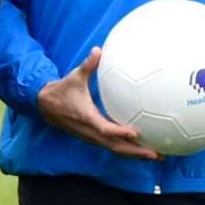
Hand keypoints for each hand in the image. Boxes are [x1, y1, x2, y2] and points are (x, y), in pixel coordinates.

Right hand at [35, 47, 159, 160]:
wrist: (45, 106)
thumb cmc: (62, 90)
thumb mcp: (75, 76)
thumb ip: (87, 65)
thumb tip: (98, 50)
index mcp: (87, 117)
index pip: (105, 128)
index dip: (120, 132)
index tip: (136, 133)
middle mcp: (90, 131)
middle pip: (116, 146)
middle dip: (136, 152)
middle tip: (158, 154)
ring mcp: (92, 137)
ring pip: (115, 149)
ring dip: (134, 154)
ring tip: (157, 155)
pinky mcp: (93, 138)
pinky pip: (112, 147)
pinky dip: (127, 150)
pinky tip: (140, 148)